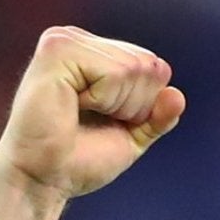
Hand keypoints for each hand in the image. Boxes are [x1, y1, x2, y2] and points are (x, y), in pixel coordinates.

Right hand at [0, 28, 185, 201]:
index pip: (155, 67)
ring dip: (117, 105)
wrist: (42, 179)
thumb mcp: (131, 136)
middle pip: (148, 65)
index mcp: (94, 52)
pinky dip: (104, 100)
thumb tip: (177, 95)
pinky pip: (114, 73)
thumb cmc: (78, 159)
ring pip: (134, 68)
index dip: (143, 105)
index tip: (106, 121)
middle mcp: (78, 39)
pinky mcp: (56, 51)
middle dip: (133, 105)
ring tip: (80, 114)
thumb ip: (157, 115)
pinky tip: (73, 106)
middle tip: (93, 120)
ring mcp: (65, 40)